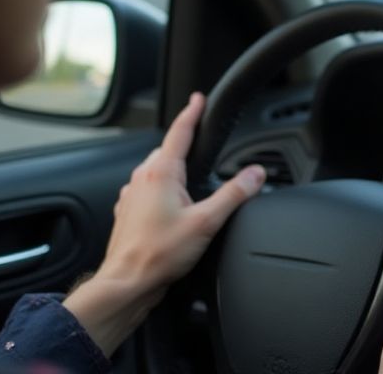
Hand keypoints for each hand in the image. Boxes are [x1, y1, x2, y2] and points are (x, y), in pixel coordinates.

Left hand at [63, 92, 265, 356]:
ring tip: (192, 177)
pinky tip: (173, 205)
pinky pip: (147, 190)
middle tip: (202, 141)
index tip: (198, 98)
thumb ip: (235, 194)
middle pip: (168, 150)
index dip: (192, 112)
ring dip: (173, 168)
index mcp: (161, 173)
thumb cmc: (159, 254)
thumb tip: (255, 174)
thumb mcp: (207, 222)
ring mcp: (131, 196)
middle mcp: (142, 179)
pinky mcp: (128, 213)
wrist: (126, 283)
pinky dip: (162, 189)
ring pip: (156, 170)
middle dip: (185, 144)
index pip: (180, 132)